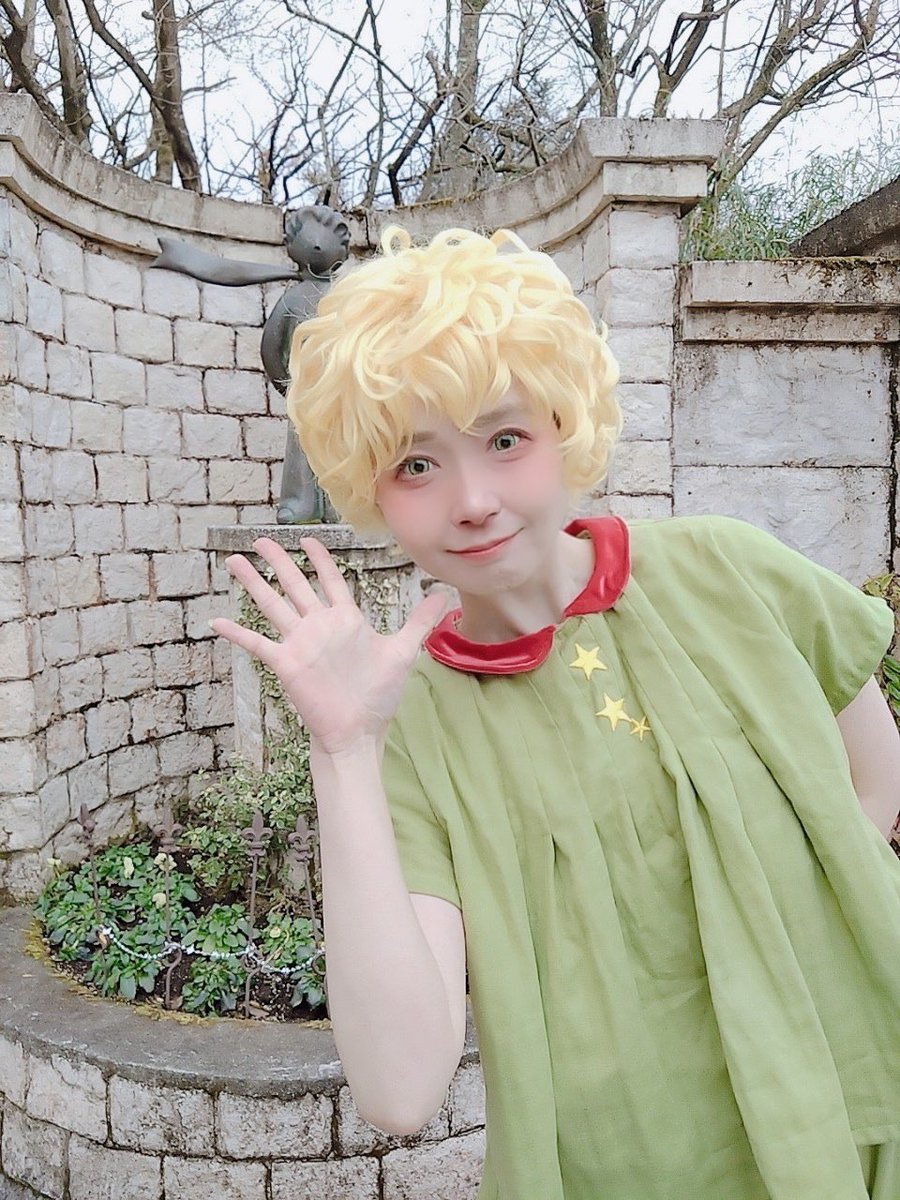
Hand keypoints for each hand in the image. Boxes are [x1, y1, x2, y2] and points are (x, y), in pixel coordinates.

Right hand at [210, 537, 445, 755]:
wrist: (359, 731)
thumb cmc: (379, 695)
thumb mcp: (404, 652)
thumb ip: (420, 621)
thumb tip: (445, 595)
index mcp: (345, 620)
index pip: (331, 581)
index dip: (320, 559)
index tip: (308, 539)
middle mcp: (320, 626)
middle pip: (296, 584)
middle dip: (279, 561)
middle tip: (260, 539)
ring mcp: (301, 643)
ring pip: (273, 605)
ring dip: (254, 583)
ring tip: (234, 561)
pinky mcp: (287, 664)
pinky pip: (258, 644)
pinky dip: (238, 634)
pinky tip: (217, 622)